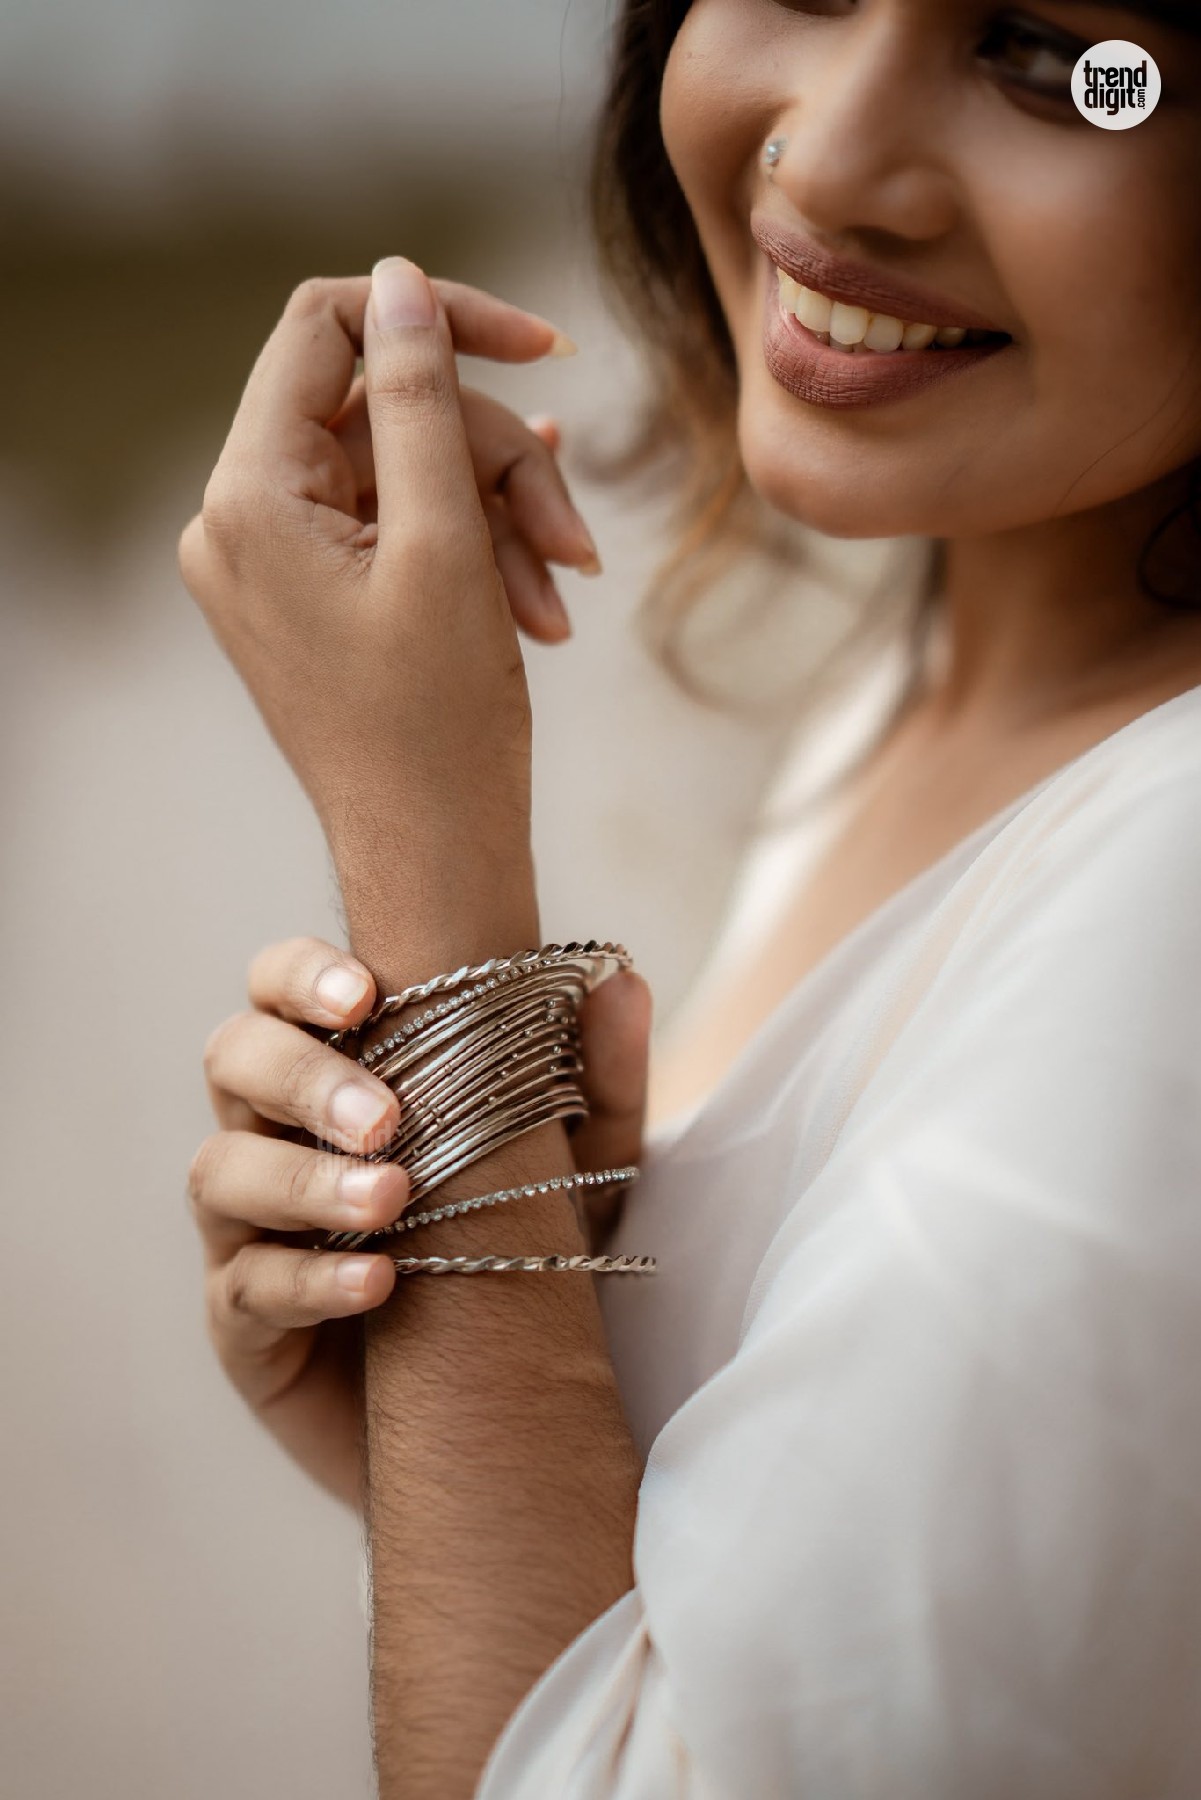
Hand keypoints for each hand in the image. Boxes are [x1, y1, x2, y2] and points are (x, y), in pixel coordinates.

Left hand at [178, 260, 598, 973]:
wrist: (433, 858)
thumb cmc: (438, 726)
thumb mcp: (445, 543)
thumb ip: (422, 400)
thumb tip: (401, 282)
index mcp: (251, 496)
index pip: (326, 329)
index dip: (439, 319)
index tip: (542, 346)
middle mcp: (245, 520)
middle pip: (387, 410)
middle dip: (494, 461)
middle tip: (570, 538)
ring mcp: (279, 562)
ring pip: (411, 472)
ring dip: (502, 516)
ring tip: (560, 592)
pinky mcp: (319, 596)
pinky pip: (402, 527)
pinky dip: (475, 548)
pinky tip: (542, 582)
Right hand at [188, 936, 651, 1511]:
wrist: (501, 1415)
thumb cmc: (523, 1255)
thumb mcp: (582, 1171)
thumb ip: (597, 1079)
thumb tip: (619, 981)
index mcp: (337, 1071)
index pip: (279, 992)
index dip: (302, 976)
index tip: (367, 996)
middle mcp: (274, 1133)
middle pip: (234, 1060)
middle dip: (305, 1078)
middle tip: (386, 1118)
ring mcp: (247, 1229)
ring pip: (223, 1171)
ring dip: (305, 1179)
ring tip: (390, 1201)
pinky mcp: (243, 1327)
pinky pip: (246, 1288)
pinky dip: (309, 1281)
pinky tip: (377, 1283)